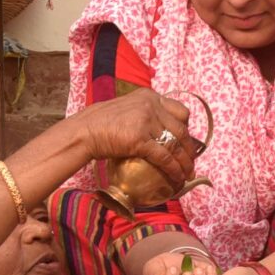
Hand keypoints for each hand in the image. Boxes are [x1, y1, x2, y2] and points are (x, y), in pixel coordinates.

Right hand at [77, 90, 194, 189]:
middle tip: (190, 163)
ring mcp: (146, 120)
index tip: (186, 142)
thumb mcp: (126, 111)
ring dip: (185, 162)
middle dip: (189, 149)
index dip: (187, 128)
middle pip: (181, 128)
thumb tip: (157, 132)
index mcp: (149, 96)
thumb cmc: (100, 124)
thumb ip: (143, 115)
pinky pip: (164, 157)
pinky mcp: (140, 138)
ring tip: (187, 174)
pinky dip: (173, 169)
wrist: (83, 131)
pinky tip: (177, 178)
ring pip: (175, 144)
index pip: (179, 110)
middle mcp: (151, 105)